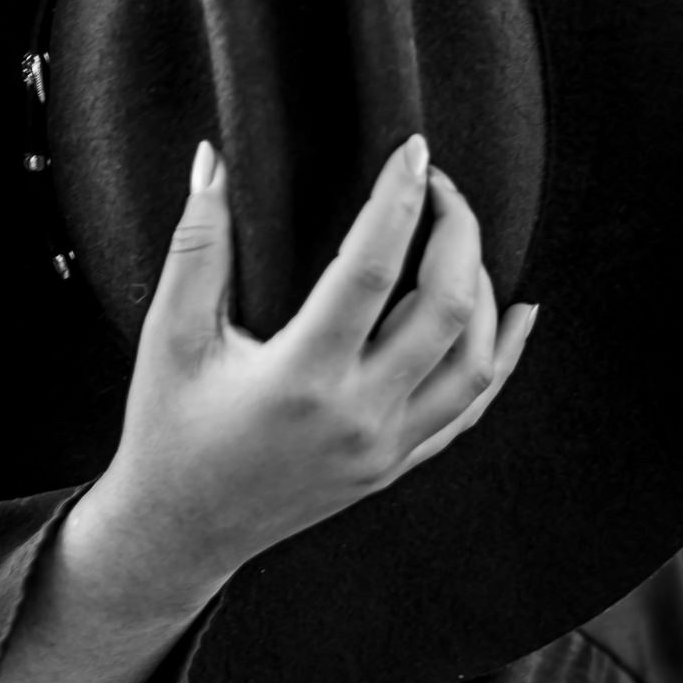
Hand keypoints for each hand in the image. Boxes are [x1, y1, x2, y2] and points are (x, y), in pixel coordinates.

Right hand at [82, 135, 535, 618]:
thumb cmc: (168, 430)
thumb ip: (197, 245)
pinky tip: (514, 316)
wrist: (179, 532)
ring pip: (473, 363)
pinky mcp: (395, 466)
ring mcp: (384, 448)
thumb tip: (212, 161)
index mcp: (299, 377)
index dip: (398, 200)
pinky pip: (469, 410)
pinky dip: (499, 358)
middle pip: (444, 310)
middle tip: (441, 183)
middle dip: (456, 232)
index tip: (413, 149)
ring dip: (482, 290)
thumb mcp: (169, 336)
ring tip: (461, 238)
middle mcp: (356, 415)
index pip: (369, 269)